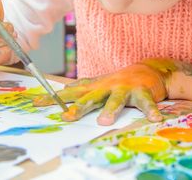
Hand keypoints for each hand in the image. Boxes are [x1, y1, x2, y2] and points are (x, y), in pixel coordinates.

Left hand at [34, 62, 167, 124]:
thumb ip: (83, 87)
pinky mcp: (142, 92)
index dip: (54, 98)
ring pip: (117, 100)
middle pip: (91, 98)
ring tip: (104, 121)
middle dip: (79, 108)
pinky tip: (154, 118)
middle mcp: (108, 87)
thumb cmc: (119, 80)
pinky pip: (146, 102)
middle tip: (67, 117)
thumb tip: (64, 88)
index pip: (71, 92)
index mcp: (96, 87)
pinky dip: (150, 110)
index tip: (37, 104)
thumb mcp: (99, 83)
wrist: (147, 70)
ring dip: (111, 110)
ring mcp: (125, 88)